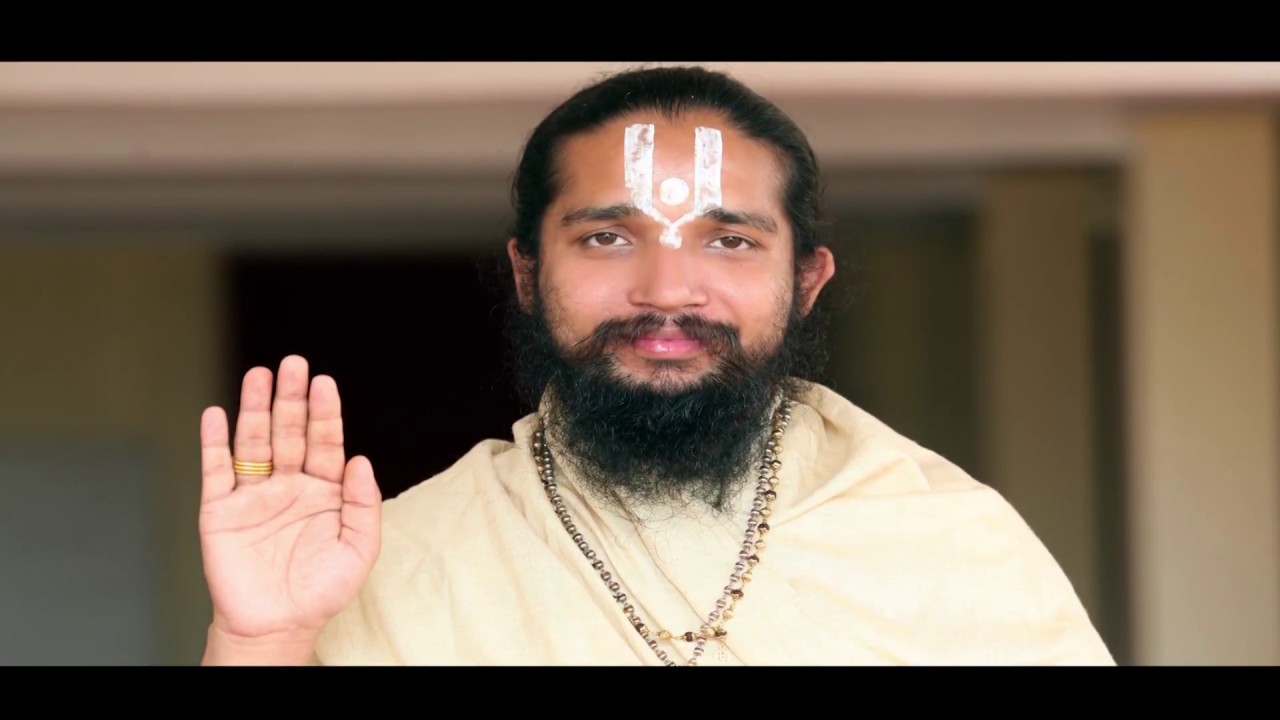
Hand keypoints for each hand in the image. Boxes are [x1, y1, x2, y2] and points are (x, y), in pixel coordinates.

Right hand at [198, 355, 380, 649]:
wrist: (277, 626)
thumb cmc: (321, 591)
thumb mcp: (358, 549)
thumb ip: (364, 504)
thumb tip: (360, 459)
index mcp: (323, 491)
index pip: (325, 442)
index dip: (325, 413)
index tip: (325, 383)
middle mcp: (288, 485)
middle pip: (288, 432)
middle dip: (291, 399)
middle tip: (293, 364)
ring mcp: (253, 495)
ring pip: (253, 442)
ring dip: (254, 408)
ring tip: (259, 375)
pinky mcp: (220, 510)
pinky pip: (215, 470)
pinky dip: (213, 442)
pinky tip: (215, 415)